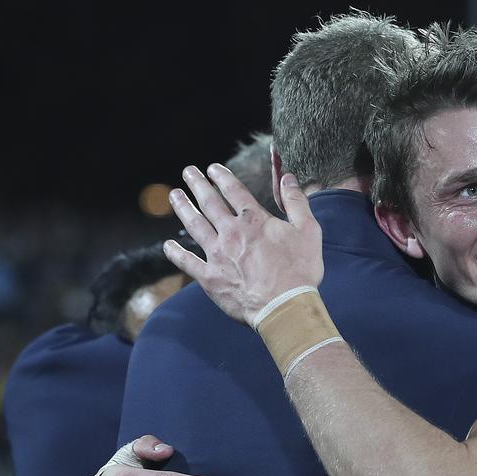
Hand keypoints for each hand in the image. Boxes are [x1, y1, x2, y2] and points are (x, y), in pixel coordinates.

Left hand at [163, 164, 323, 327]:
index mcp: (254, 221)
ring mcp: (217, 255)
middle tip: (188, 172)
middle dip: (197, 185)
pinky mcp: (209, 278)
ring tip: (174, 195)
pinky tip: (168, 245)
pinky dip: (175, 253)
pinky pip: (187, 262)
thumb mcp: (308, 231)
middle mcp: (231, 233)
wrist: (284, 307)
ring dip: (183, 208)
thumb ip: (296, 201)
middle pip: (209, 203)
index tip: (212, 168)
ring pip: (194, 225)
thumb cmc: (299, 271)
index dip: (222, 177)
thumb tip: (289, 177)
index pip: (233, 191)